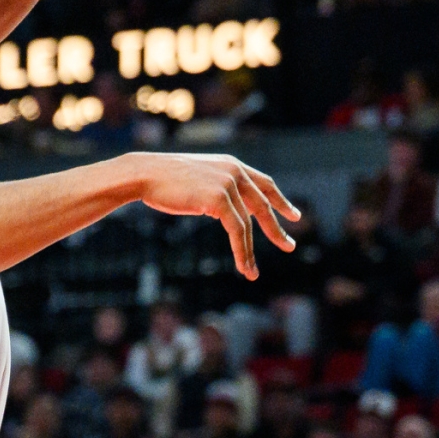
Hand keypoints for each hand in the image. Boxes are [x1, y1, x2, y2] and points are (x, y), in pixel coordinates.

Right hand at [123, 153, 300, 278]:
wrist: (145, 174)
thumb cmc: (163, 179)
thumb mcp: (197, 179)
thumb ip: (215, 189)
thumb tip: (224, 210)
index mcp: (231, 165)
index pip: (264, 183)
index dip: (280, 200)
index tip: (294, 215)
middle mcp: (235, 172)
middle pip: (263, 205)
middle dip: (276, 229)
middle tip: (289, 246)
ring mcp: (228, 184)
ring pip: (248, 224)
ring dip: (250, 251)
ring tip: (252, 272)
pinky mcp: (219, 199)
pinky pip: (237, 231)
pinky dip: (242, 251)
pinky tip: (244, 267)